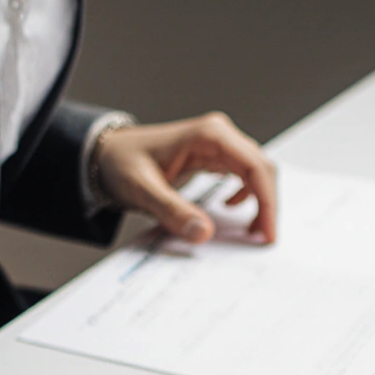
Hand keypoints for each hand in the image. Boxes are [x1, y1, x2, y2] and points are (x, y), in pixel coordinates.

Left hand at [95, 111, 276, 244]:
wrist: (106, 155)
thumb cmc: (120, 163)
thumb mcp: (142, 190)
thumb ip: (172, 210)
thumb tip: (204, 232)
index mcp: (208, 135)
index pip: (254, 166)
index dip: (268, 201)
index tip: (268, 232)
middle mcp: (218, 135)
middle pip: (261, 168)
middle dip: (268, 205)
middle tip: (263, 238)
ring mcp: (217, 144)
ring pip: (256, 172)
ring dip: (261, 201)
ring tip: (252, 230)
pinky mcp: (213, 156)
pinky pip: (243, 174)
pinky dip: (247, 195)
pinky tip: (232, 209)